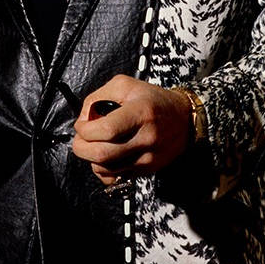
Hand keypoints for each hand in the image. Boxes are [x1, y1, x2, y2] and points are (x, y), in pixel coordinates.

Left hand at [71, 75, 192, 185]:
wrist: (184, 118)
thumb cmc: (153, 100)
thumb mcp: (124, 85)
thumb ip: (98, 97)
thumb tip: (83, 119)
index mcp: (141, 112)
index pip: (106, 130)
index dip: (85, 130)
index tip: (82, 125)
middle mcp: (146, 137)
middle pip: (102, 154)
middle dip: (81, 147)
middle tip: (81, 138)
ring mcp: (148, 157)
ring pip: (106, 169)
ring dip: (91, 159)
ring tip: (95, 145)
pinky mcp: (147, 169)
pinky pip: (116, 178)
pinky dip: (103, 170)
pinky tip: (106, 158)